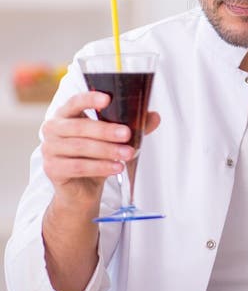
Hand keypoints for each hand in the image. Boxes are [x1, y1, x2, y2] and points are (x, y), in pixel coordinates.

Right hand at [41, 91, 160, 214]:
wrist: (79, 191)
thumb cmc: (94, 158)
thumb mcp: (112, 140)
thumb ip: (131, 126)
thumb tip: (154, 117)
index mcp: (66, 114)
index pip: (75, 101)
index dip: (90, 99)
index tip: (108, 99)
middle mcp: (53, 129)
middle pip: (80, 126)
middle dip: (107, 130)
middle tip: (127, 134)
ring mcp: (49, 149)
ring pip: (81, 147)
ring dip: (107, 150)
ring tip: (128, 154)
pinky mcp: (52, 169)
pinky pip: (78, 166)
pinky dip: (100, 167)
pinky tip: (116, 167)